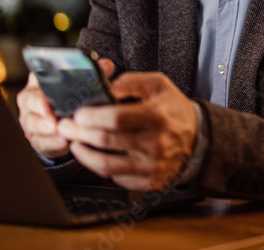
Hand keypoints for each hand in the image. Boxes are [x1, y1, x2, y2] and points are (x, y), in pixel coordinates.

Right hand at [17, 58, 115, 158]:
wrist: (64, 118)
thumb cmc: (71, 97)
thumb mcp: (81, 82)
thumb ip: (93, 72)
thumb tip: (106, 66)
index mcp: (40, 80)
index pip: (36, 78)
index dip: (41, 86)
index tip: (48, 98)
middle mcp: (31, 99)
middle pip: (31, 102)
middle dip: (42, 112)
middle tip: (53, 120)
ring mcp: (30, 119)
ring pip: (32, 124)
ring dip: (46, 129)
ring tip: (59, 132)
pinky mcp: (35, 137)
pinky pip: (40, 141)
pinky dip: (52, 143)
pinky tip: (63, 143)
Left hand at [57, 71, 197, 190]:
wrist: (198, 138)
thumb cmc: (173, 109)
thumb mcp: (158, 85)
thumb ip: (131, 81)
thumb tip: (106, 86)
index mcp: (156, 116)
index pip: (116, 119)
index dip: (91, 117)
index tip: (77, 114)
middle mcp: (155, 143)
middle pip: (106, 141)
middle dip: (79, 133)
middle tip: (66, 127)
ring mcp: (152, 165)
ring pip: (106, 165)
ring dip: (84, 154)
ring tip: (74, 144)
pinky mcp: (150, 181)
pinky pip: (117, 178)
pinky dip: (101, 168)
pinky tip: (95, 157)